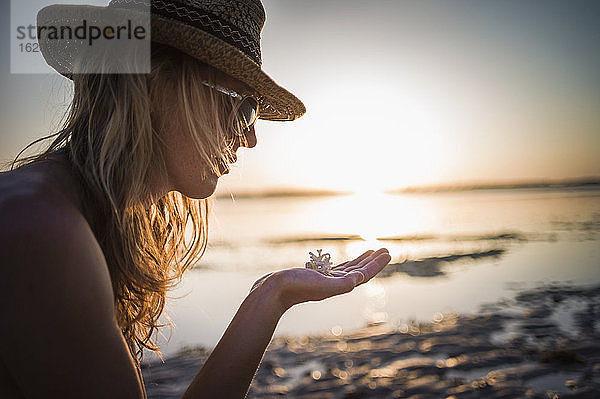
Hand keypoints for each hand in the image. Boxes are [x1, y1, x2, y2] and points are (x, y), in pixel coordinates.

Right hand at [251, 248, 390, 312]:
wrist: (274, 291)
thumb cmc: (297, 288)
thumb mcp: (321, 285)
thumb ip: (341, 283)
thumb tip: (359, 279)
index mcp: (340, 286)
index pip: (364, 274)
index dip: (377, 264)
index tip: (388, 252)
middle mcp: (335, 284)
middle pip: (360, 271)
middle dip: (373, 260)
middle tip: (385, 249)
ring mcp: (325, 280)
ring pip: (349, 268)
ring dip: (361, 260)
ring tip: (371, 250)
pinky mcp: (315, 275)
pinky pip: (335, 267)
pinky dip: (344, 262)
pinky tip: (347, 258)